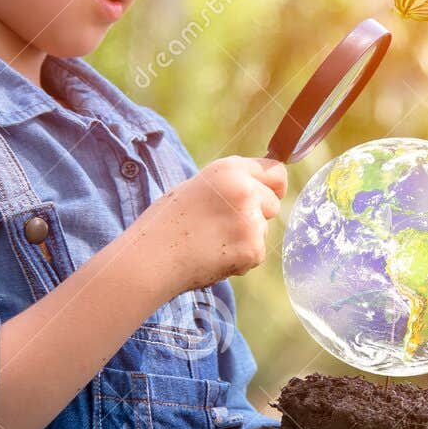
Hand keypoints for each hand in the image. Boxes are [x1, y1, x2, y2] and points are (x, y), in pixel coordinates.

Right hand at [135, 155, 286, 291]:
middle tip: (222, 225)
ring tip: (210, 241)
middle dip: (257, 214)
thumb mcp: (198, 187)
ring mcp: (251, 221)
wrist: (151, 258)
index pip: (276, 171)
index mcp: (229, 170)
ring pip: (263, 230)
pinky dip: (240, 258)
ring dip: (245, 238)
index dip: (272, 185)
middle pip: (274, 203)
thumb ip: (231, 183)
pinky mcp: (253, 250)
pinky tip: (212, 256)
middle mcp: (245, 190)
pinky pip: (256, 253)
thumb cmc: (167, 222)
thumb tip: (263, 188)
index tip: (270, 193)